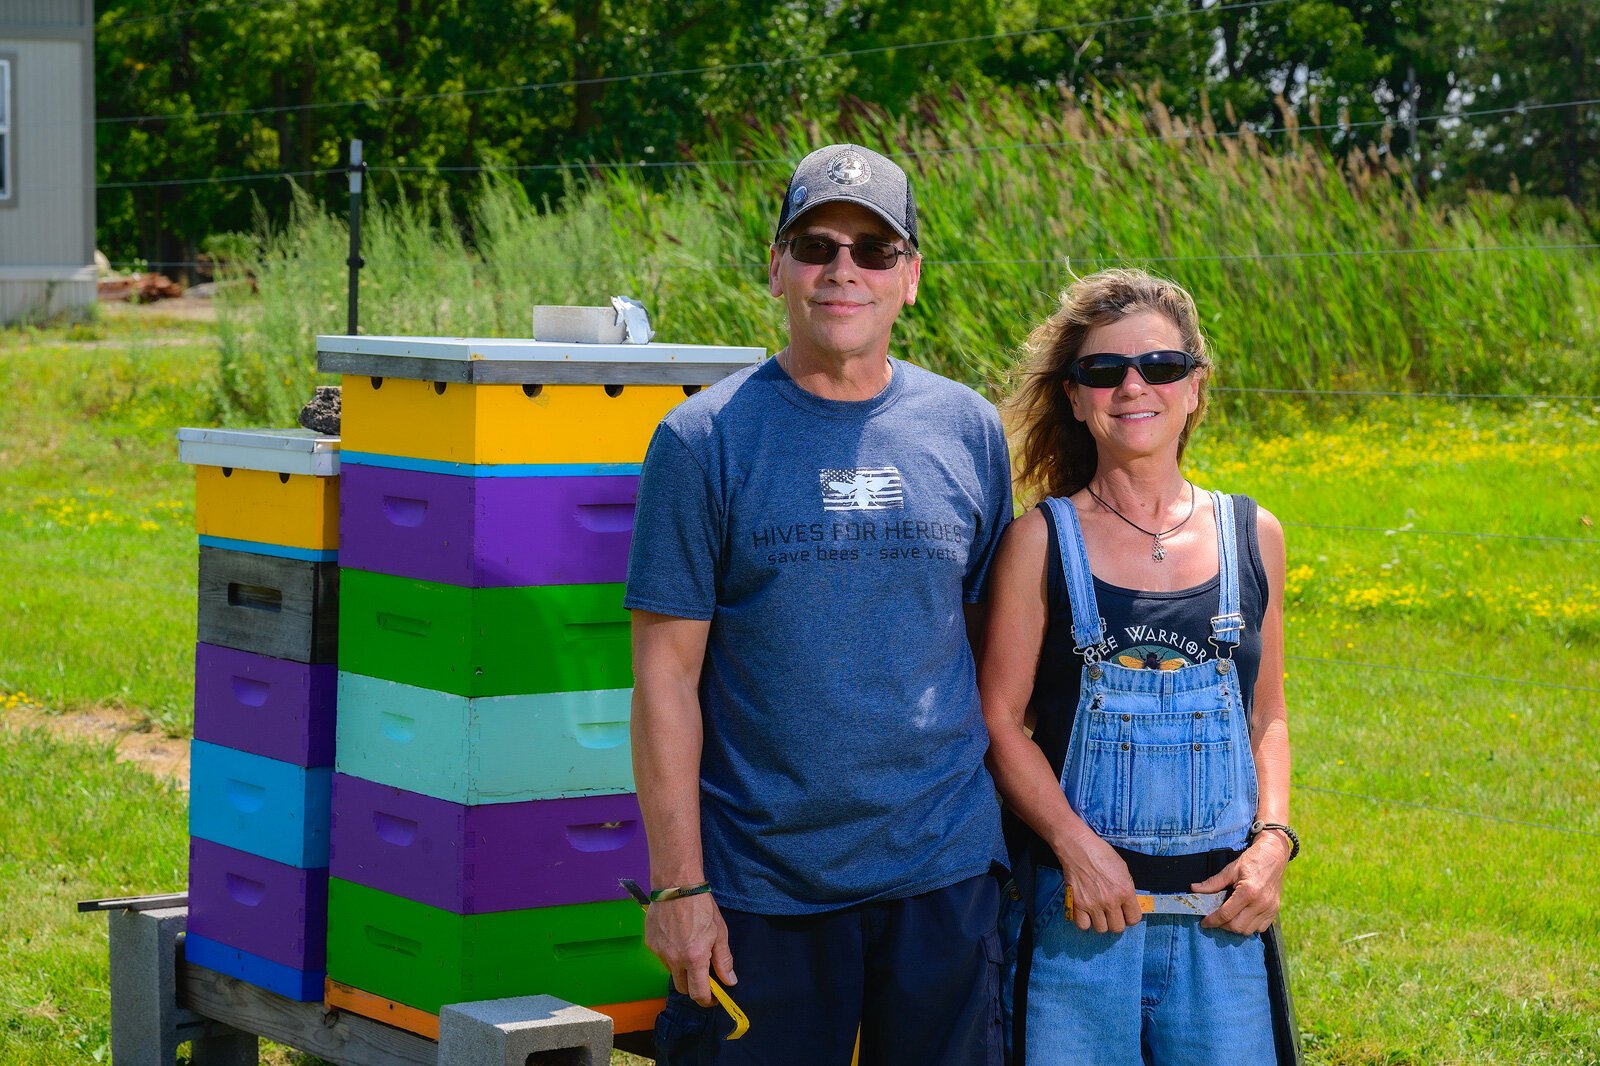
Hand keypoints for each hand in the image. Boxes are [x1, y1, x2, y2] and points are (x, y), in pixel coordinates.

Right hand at [644, 892, 736, 1006]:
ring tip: (689, 949)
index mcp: (694, 959)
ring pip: (671, 971)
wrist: (677, 885)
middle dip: (694, 987)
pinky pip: (662, 957)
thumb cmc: (702, 907)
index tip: (713, 998)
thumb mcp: (720, 933)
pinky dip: (671, 954)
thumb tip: (729, 981)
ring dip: (681, 969)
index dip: (707, 1000)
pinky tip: (677, 938)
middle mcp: (674, 959)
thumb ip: (723, 960)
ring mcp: (659, 952)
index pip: (698, 993)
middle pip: (682, 988)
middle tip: (703, 976)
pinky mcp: (650, 943)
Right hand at [1058, 834, 1142, 933]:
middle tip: (1111, 913)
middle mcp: (1111, 901)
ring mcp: (1093, 904)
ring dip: (1100, 922)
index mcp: (1125, 891)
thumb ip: (1127, 890)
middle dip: (1115, 921)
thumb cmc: (1101, 854)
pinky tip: (1085, 913)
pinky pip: (1083, 925)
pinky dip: (1084, 921)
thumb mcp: (1123, 870)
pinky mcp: (1077, 904)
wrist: (1079, 848)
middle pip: (1117, 928)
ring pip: (1101, 929)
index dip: (1130, 917)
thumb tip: (1127, 904)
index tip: (1125, 914)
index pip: (1134, 919)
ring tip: (1097, 912)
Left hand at [1194, 831, 1289, 934]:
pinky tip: (1242, 917)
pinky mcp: (1274, 911)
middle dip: (1222, 926)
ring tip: (1227, 918)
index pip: (1226, 914)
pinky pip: (1260, 928)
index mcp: (1248, 891)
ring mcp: (1269, 909)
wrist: (1274, 855)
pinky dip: (1249, 926)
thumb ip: (1213, 882)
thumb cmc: (1252, 860)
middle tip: (1215, 919)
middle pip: (1237, 927)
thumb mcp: (1230, 869)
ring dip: (1235, 927)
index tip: (1204, 922)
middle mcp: (1260, 903)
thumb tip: (1195, 889)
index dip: (1212, 920)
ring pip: (1248, 930)